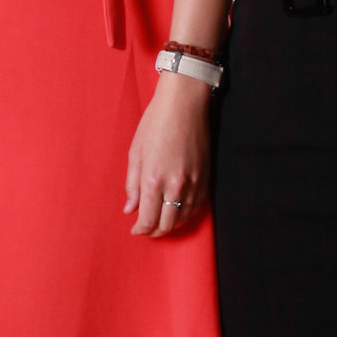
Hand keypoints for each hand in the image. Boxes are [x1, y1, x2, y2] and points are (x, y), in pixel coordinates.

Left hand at [124, 75, 209, 238]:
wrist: (184, 104)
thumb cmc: (155, 124)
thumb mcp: (135, 153)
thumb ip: (132, 184)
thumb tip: (130, 208)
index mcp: (153, 179)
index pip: (148, 219)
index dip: (141, 230)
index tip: (135, 230)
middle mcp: (175, 185)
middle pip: (167, 224)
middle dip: (155, 232)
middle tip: (147, 230)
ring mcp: (193, 182)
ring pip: (184, 218)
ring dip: (171, 225)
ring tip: (161, 223)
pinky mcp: (206, 177)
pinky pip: (197, 206)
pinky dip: (186, 214)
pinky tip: (178, 212)